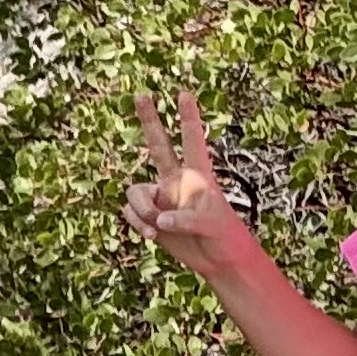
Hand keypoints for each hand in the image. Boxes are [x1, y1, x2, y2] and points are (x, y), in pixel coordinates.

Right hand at [121, 89, 257, 275]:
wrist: (217, 261)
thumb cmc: (225, 237)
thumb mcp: (213, 226)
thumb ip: (186, 220)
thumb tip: (158, 220)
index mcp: (198, 176)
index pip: (192, 141)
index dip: (188, 118)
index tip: (184, 94)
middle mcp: (176, 181)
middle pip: (158, 144)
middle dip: (149, 120)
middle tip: (140, 94)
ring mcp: (161, 197)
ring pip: (135, 191)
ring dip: (141, 210)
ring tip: (155, 228)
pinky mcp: (150, 216)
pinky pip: (131, 212)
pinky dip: (137, 224)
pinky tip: (151, 236)